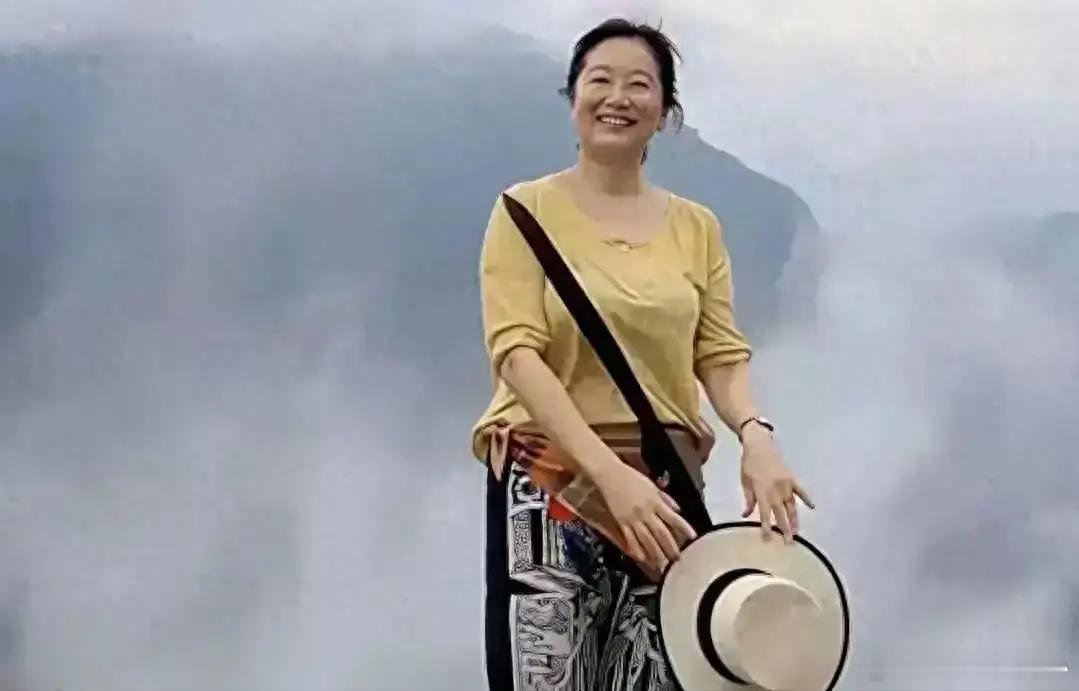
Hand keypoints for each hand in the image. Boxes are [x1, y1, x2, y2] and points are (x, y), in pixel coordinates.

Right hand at [593, 459, 696, 573]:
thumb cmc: (632, 478)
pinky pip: (630, 539)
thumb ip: (666, 499)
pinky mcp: (621, 522)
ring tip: (662, 565)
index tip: (693, 538)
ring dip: (655, 553)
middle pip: (661, 533)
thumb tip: (677, 510)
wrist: (610, 475)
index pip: (674, 518)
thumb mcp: (652, 486)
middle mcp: (646, 512)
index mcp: (655, 501)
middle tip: (678, 559)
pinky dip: (636, 550)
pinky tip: (642, 558)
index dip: (684, 528)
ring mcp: (633, 518)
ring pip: (646, 540)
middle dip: (670, 547)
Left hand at [739, 425, 813, 543]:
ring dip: (794, 519)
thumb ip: (748, 499)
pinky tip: (812, 507)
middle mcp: (775, 489)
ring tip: (797, 532)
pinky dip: (806, 498)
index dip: (766, 526)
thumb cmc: (748, 464)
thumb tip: (746, 515)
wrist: (759, 445)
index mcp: (761, 490)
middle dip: (784, 528)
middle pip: (781, 512)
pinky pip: (800, 490)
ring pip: (792, 505)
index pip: (764, 513)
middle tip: (789, 542)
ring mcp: (786, 483)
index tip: (768, 539)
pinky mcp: (792, 478)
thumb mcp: (745, 482)